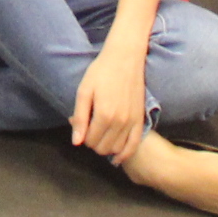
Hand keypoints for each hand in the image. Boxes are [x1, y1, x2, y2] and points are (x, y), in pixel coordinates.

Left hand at [70, 39, 149, 162]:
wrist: (125, 58)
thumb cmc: (100, 72)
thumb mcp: (84, 91)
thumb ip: (80, 118)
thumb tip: (76, 142)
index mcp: (104, 115)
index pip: (90, 141)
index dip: (83, 137)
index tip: (82, 125)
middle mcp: (120, 122)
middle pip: (103, 147)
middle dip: (93, 142)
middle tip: (90, 129)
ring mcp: (133, 122)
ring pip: (117, 149)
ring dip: (107, 147)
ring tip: (101, 135)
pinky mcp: (141, 120)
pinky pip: (134, 145)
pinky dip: (125, 154)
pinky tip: (117, 158)